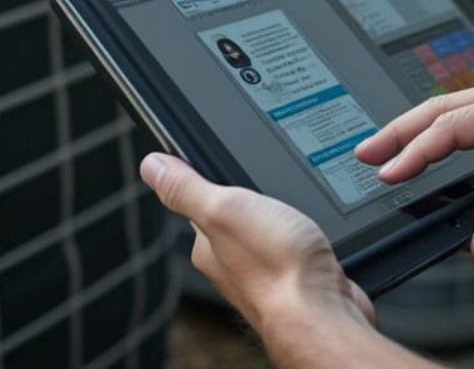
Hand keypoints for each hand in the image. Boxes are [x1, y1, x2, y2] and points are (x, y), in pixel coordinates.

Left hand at [139, 153, 374, 333]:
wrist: (322, 310)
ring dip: (282, 217)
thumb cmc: (275, 266)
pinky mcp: (297, 277)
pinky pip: (293, 246)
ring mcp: (265, 271)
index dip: (216, 178)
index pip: (201, 202)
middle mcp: (232, 262)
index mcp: (207, 245)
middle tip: (273, 184)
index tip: (231, 162)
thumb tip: (152, 165)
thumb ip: (187, 188)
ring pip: (267, 232)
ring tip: (294, 208)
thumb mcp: (224, 210)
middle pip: (237, 216)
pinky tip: (309, 234)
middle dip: (256, 197)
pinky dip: (300, 236)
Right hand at [354, 72, 473, 279]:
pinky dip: (448, 122)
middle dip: (401, 129)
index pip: (453, 127)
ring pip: (459, 101)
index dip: (415, 153)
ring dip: (422, 124)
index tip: (387, 175)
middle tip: (364, 154)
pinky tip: (435, 141)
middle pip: (445, 104)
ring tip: (389, 148)